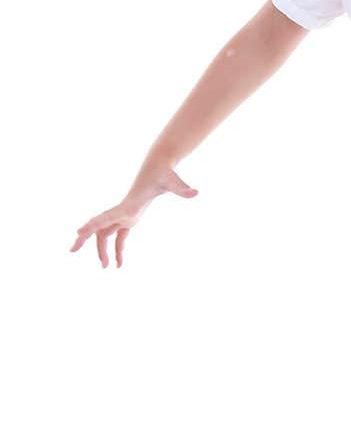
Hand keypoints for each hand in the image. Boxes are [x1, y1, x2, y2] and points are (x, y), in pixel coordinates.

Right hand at [69, 166, 198, 267]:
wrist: (160, 167)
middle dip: (84, 238)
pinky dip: (118, 250)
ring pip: (106, 235)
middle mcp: (122, 210)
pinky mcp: (130, 218)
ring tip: (107, 268)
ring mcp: (125, 214)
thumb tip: (196, 192)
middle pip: (98, 226)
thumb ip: (182, 188)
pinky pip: (119, 237)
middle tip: (71, 250)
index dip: (92, 225)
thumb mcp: (173, 181)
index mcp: (128, 206)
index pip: (106, 217)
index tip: (78, 233)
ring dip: (103, 250)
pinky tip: (120, 264)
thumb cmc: (165, 173)